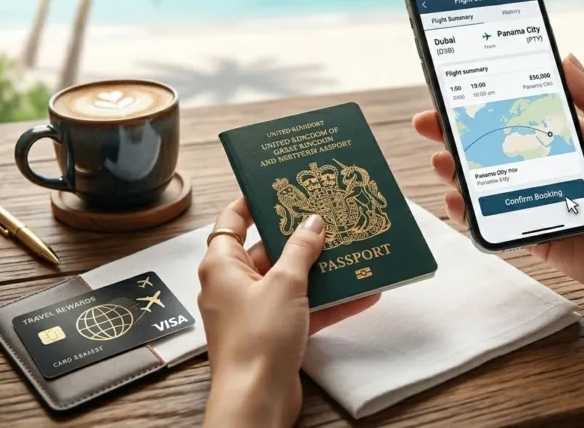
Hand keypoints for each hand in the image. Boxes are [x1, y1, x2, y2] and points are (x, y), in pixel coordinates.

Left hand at [198, 198, 379, 426]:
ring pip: (289, 280)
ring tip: (351, 249)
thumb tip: (311, 222)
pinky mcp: (272, 333)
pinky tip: (362, 292)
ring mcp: (253, 310)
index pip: (233, 221)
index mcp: (222, 265)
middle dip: (299, 236)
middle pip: (267, 249)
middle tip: (327, 214)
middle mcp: (233, 285)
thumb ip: (301, 249)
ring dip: (320, 269)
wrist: (256, 398)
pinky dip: (327, 301)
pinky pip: (302, 308)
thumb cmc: (257, 339)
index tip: (276, 186)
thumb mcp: (284, 283)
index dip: (253, 202)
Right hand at [413, 55, 583, 307]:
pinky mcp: (528, 233)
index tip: (457, 87)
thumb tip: (566, 58)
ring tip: (441, 160)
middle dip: (456, 132)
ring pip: (484, 181)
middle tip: (427, 121)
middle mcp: (545, 167)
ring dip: (456, 169)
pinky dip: (467, 211)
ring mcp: (533, 200)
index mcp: (567, 140)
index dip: (486, 101)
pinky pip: (490, 220)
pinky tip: (455, 199)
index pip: (517, 113)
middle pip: (491, 145)